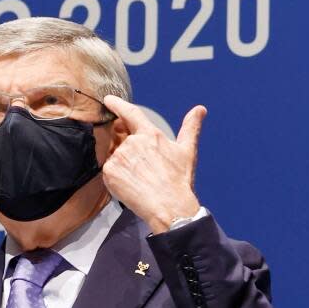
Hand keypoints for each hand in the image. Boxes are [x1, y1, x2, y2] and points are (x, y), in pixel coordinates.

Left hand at [101, 96, 205, 233]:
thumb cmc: (179, 180)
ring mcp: (119, 157)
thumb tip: (200, 109)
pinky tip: (130, 186)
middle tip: (141, 168)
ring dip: (123, 164)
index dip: (118, 105)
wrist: (169, 207)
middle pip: (121, 140)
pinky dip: (117, 177)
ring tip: (139, 180)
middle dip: (127, 149)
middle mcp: (132, 142)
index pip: (130, 113)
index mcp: (150, 134)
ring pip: (115, 157)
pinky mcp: (109, 172)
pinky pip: (109, 171)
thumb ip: (190, 128)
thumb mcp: (187, 152)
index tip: (108, 100)